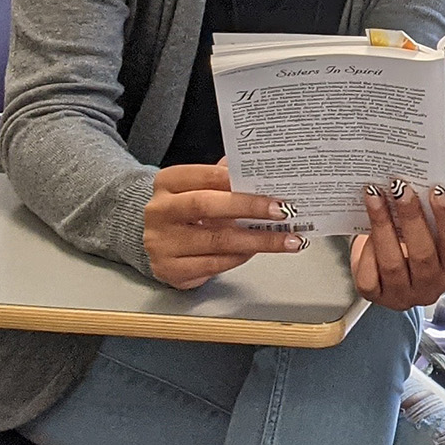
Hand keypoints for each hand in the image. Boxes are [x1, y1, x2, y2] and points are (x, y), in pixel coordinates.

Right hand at [144, 163, 305, 288]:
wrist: (157, 243)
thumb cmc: (186, 212)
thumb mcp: (200, 190)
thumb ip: (227, 180)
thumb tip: (266, 175)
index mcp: (168, 182)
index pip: (206, 176)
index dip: (239, 180)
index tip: (269, 185)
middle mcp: (161, 210)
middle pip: (206, 205)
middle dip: (250, 207)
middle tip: (283, 211)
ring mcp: (162, 242)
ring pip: (216, 240)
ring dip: (258, 240)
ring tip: (287, 240)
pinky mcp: (170, 269)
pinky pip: (214, 264)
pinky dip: (240, 257)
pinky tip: (258, 252)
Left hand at [350, 179, 444, 309]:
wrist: (388, 265)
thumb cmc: (412, 245)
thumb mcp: (430, 234)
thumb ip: (431, 218)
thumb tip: (421, 185)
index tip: (436, 191)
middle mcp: (430, 288)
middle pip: (422, 254)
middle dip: (411, 218)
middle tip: (401, 190)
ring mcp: (403, 295)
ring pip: (392, 263)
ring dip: (383, 225)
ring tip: (376, 198)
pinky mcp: (376, 296)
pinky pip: (369, 276)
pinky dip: (366, 251)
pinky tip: (364, 231)